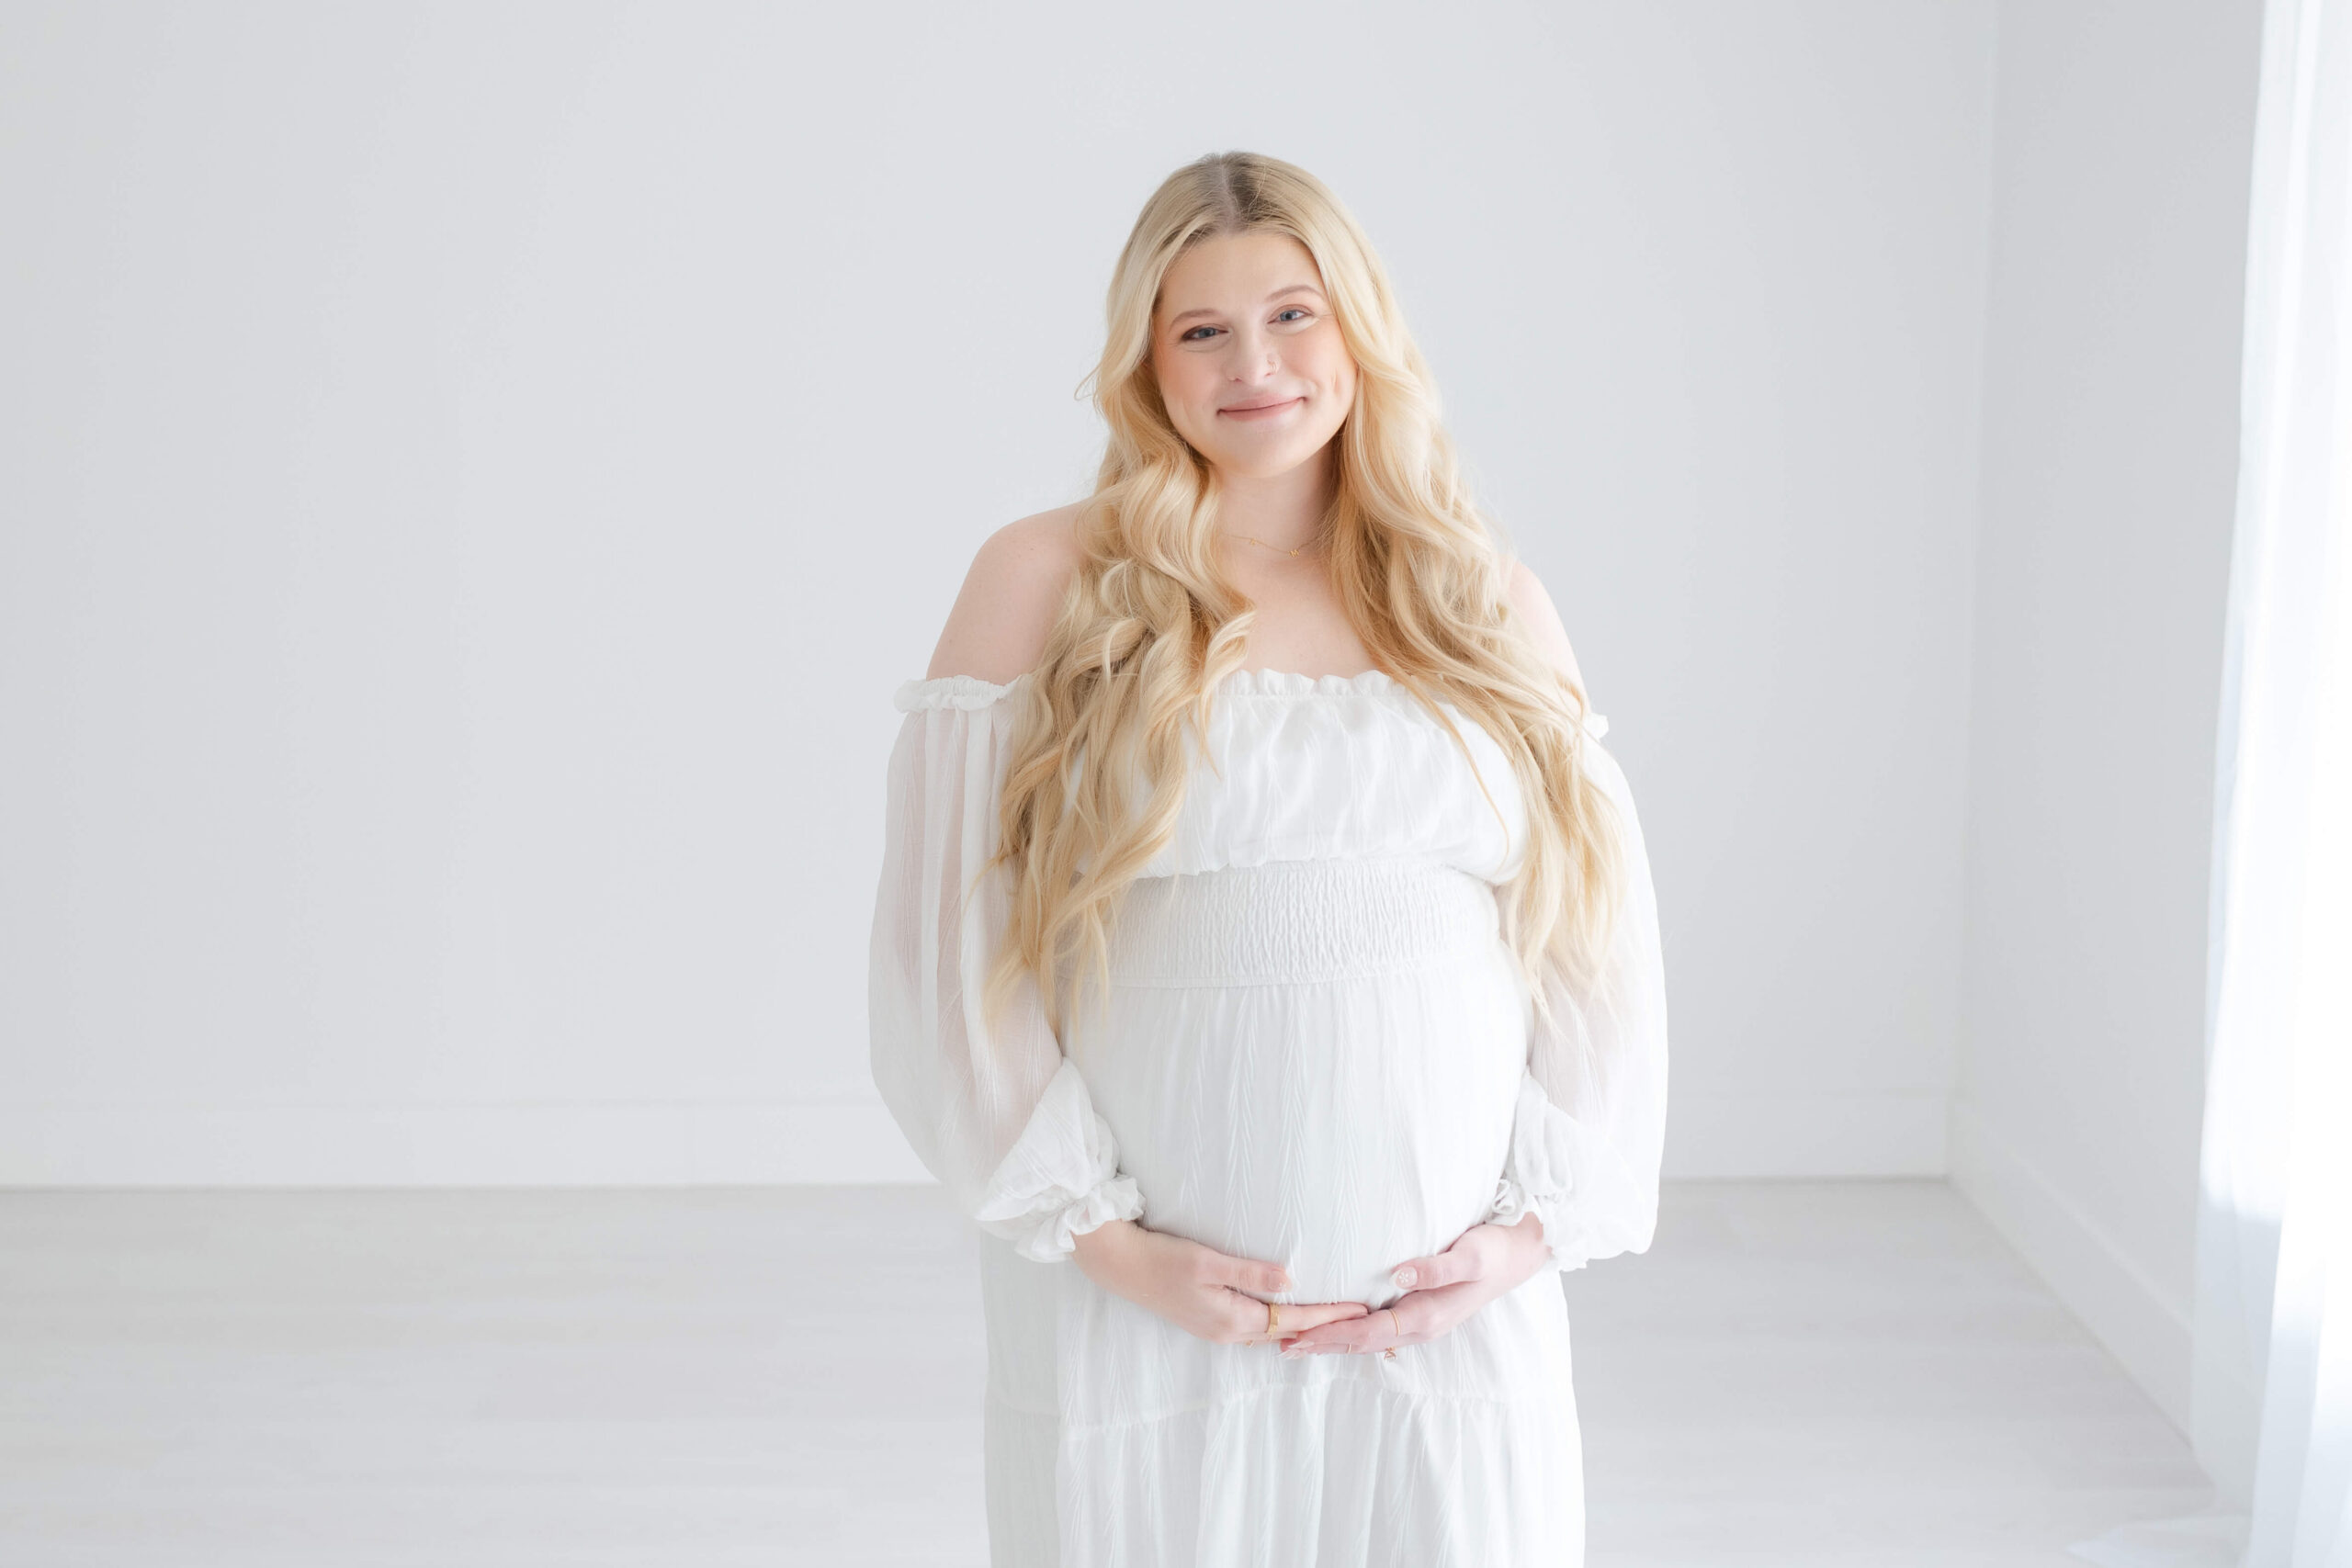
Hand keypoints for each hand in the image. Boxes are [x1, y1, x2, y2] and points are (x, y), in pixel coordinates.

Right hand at [1070, 1219, 1370, 1345]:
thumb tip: (1291, 1282)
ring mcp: (1216, 1330)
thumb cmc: (1163, 1259)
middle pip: (1285, 1332)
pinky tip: (1286, 1316)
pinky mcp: (1208, 1321)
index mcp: (1232, 1320)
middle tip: (1356, 1317)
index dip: (1327, 1314)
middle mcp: (1227, 1332)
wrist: (1122, 1266)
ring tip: (1331, 1319)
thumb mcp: (1208, 1261)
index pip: (1292, 1318)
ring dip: (1301, 1326)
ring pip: (1270, 1333)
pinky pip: (1254, 1329)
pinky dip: (1277, 1323)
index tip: (1358, 1309)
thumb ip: (1251, 1273)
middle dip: (1321, 1325)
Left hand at [1279, 1213, 1550, 1357]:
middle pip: (1360, 1342)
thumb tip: (1400, 1275)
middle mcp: (1420, 1325)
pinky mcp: (1419, 1310)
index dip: (1331, 1335)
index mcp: (1427, 1318)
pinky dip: (1349, 1329)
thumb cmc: (1493, 1251)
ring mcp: (1420, 1321)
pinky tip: (1334, 1323)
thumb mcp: (1470, 1255)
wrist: (1518, 1253)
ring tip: (1297, 1340)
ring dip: (1332, 1339)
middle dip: (1322, 1344)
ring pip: (1367, 1337)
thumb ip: (1437, 1267)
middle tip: (1281, 1345)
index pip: (1367, 1332)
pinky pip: (1377, 1326)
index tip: (1299, 1336)